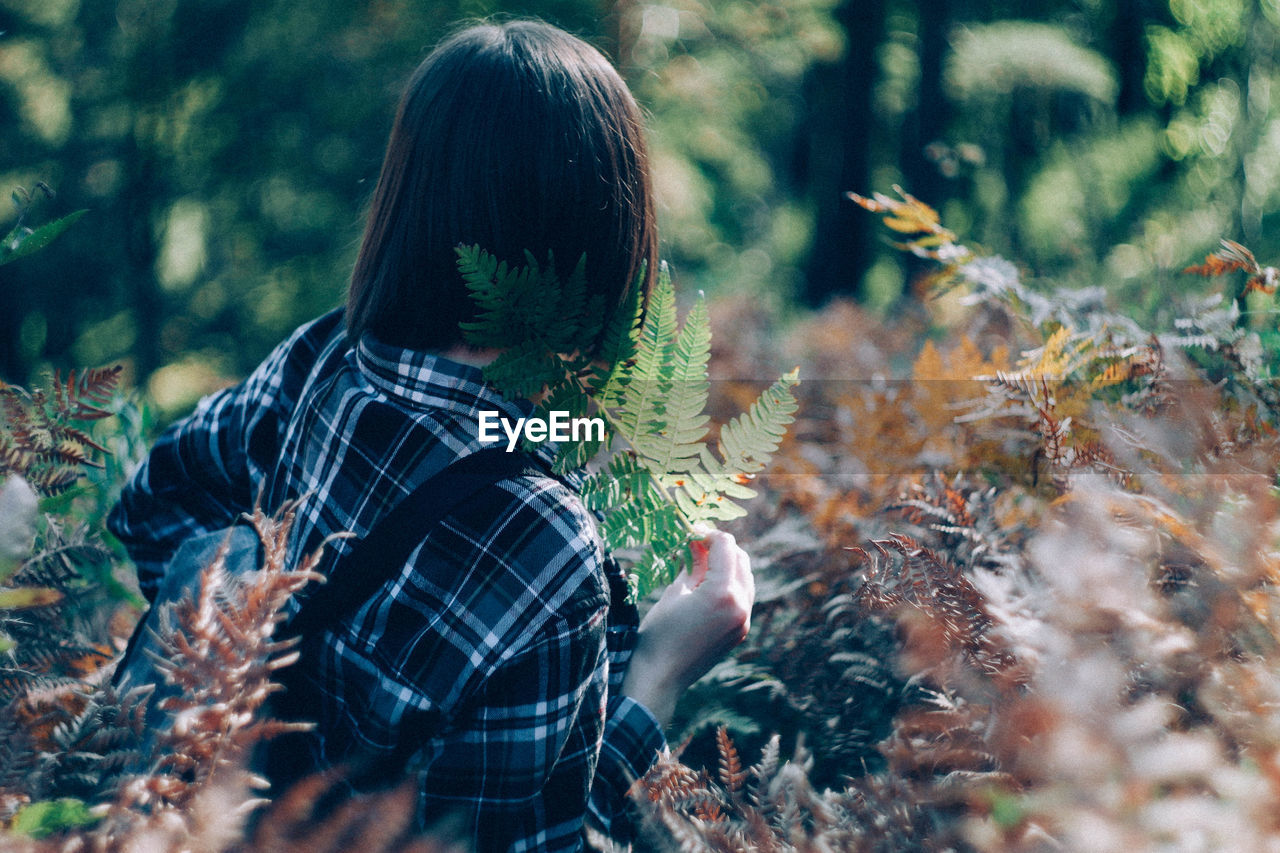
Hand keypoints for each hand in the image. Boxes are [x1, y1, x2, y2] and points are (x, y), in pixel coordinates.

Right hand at [620, 529, 753, 726]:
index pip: (726, 547)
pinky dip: (730, 585)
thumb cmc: (659, 633)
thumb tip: (697, 542)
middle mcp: (740, 605)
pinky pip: (743, 598)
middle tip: (696, 544)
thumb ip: (693, 565)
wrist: (661, 678)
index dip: (708, 534)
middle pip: (741, 559)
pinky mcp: (740, 631)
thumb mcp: (675, 592)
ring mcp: (743, 621)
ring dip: (728, 565)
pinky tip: (708, 585)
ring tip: (702, 564)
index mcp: (723, 593)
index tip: (691, 531)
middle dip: (721, 548)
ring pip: (745, 578)